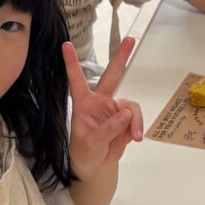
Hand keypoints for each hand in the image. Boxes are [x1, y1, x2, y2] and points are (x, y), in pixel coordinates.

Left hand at [65, 38, 142, 178]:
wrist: (96, 166)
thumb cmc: (85, 152)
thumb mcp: (92, 143)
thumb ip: (108, 128)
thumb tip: (126, 113)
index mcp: (83, 104)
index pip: (76, 80)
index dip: (72, 63)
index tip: (66, 45)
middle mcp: (100, 101)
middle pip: (112, 76)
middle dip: (121, 57)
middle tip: (131, 39)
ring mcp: (114, 109)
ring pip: (130, 106)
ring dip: (135, 121)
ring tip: (135, 137)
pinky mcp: (126, 119)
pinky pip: (136, 118)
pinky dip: (138, 127)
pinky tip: (136, 138)